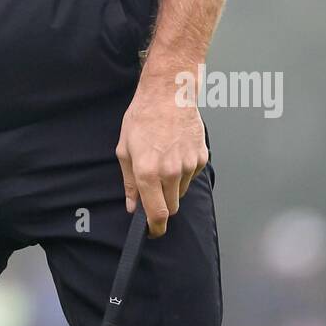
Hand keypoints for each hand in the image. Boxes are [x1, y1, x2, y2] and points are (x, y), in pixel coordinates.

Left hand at [115, 78, 208, 237]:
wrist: (169, 94)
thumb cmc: (143, 117)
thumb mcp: (124, 149)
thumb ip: (129, 182)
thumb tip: (132, 205)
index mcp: (147, 172)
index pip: (157, 213)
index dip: (155, 227)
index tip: (153, 231)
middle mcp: (170, 172)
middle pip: (171, 207)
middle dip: (162, 205)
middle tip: (153, 189)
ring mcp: (188, 166)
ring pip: (181, 192)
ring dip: (172, 187)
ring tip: (163, 161)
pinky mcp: (201, 158)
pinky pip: (191, 176)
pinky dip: (183, 172)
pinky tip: (175, 152)